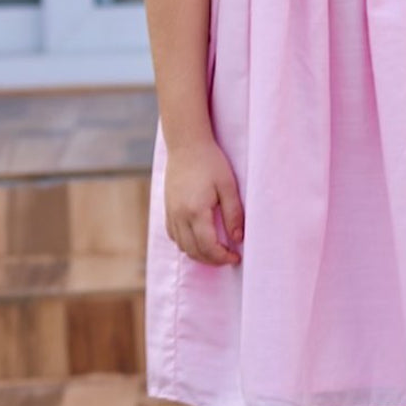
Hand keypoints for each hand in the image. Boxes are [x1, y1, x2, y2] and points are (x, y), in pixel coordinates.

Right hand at [163, 138, 243, 265]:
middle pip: (194, 251)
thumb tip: (238, 239)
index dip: (223, 257)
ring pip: (182, 246)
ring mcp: (171, 213)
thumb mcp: (228, 186)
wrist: (186, 145)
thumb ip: (234, 214)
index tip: (236, 257)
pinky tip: (199, 240)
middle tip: (228, 257)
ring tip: (216, 251)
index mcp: (196, 211)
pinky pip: (174, 236)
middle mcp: (180, 216)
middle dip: (212, 260)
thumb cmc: (211, 162)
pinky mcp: (167, 209)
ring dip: (199, 254)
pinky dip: (186, 244)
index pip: (208, 246)